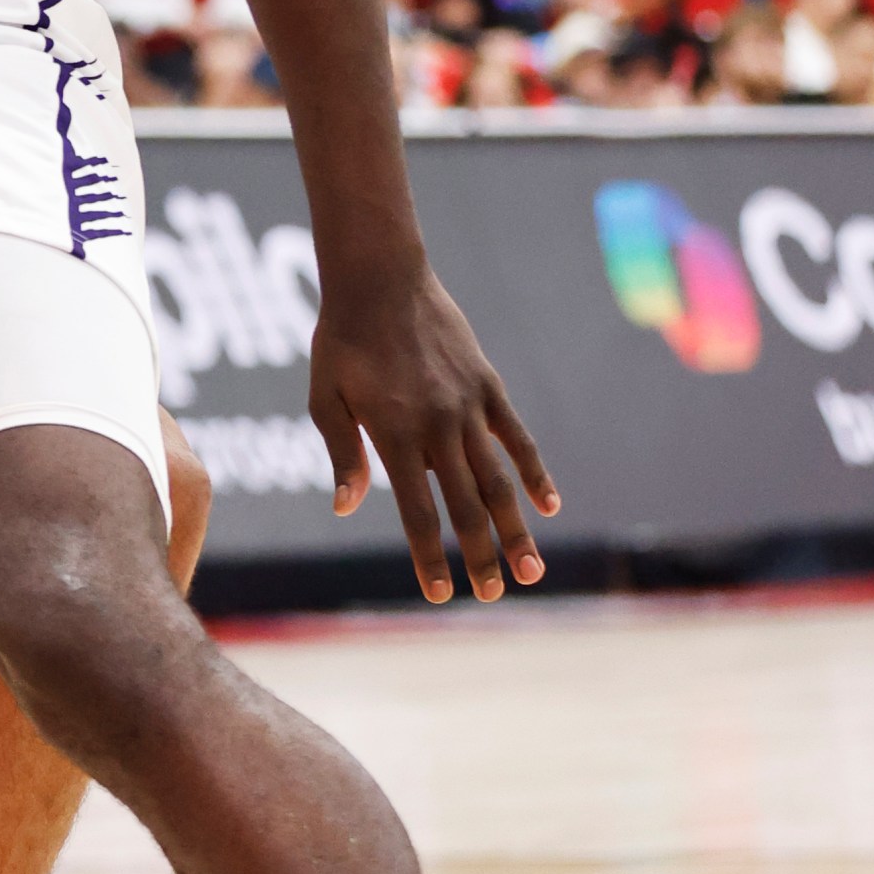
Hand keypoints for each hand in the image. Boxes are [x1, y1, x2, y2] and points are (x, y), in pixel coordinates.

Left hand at [308, 261, 557, 602]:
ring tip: (531, 573)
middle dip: (481, 556)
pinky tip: (549, 506)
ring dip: (515, 528)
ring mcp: (468, 406)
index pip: (418, 511)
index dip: (431, 556)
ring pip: (498, 480)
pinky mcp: (487, 386)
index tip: (441, 593)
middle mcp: (437, 426)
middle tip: (494, 595)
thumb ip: (341, 452)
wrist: (380, 278)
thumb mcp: (324, 395)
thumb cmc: (342, 340)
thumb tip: (347, 507)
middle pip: (465, 505)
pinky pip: (517, 437)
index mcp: (394, 434)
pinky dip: (535, 472)